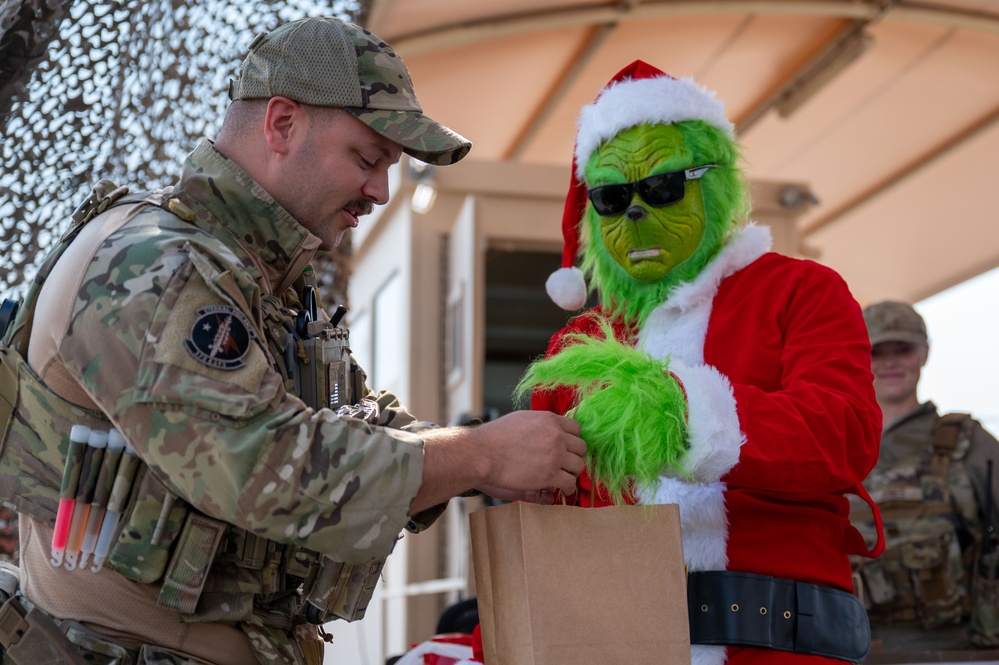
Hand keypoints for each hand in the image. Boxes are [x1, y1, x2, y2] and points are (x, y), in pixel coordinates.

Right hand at [414, 411, 585, 513]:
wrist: (483, 453)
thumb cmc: (496, 437)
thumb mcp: (522, 419)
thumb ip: (541, 424)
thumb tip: (551, 429)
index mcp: (549, 419)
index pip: (576, 429)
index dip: (572, 440)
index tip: (567, 448)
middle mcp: (556, 435)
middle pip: (581, 447)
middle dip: (573, 456)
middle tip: (565, 464)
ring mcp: (555, 455)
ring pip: (578, 466)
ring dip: (571, 472)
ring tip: (562, 477)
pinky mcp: (550, 474)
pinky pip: (570, 482)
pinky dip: (567, 487)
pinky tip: (560, 488)